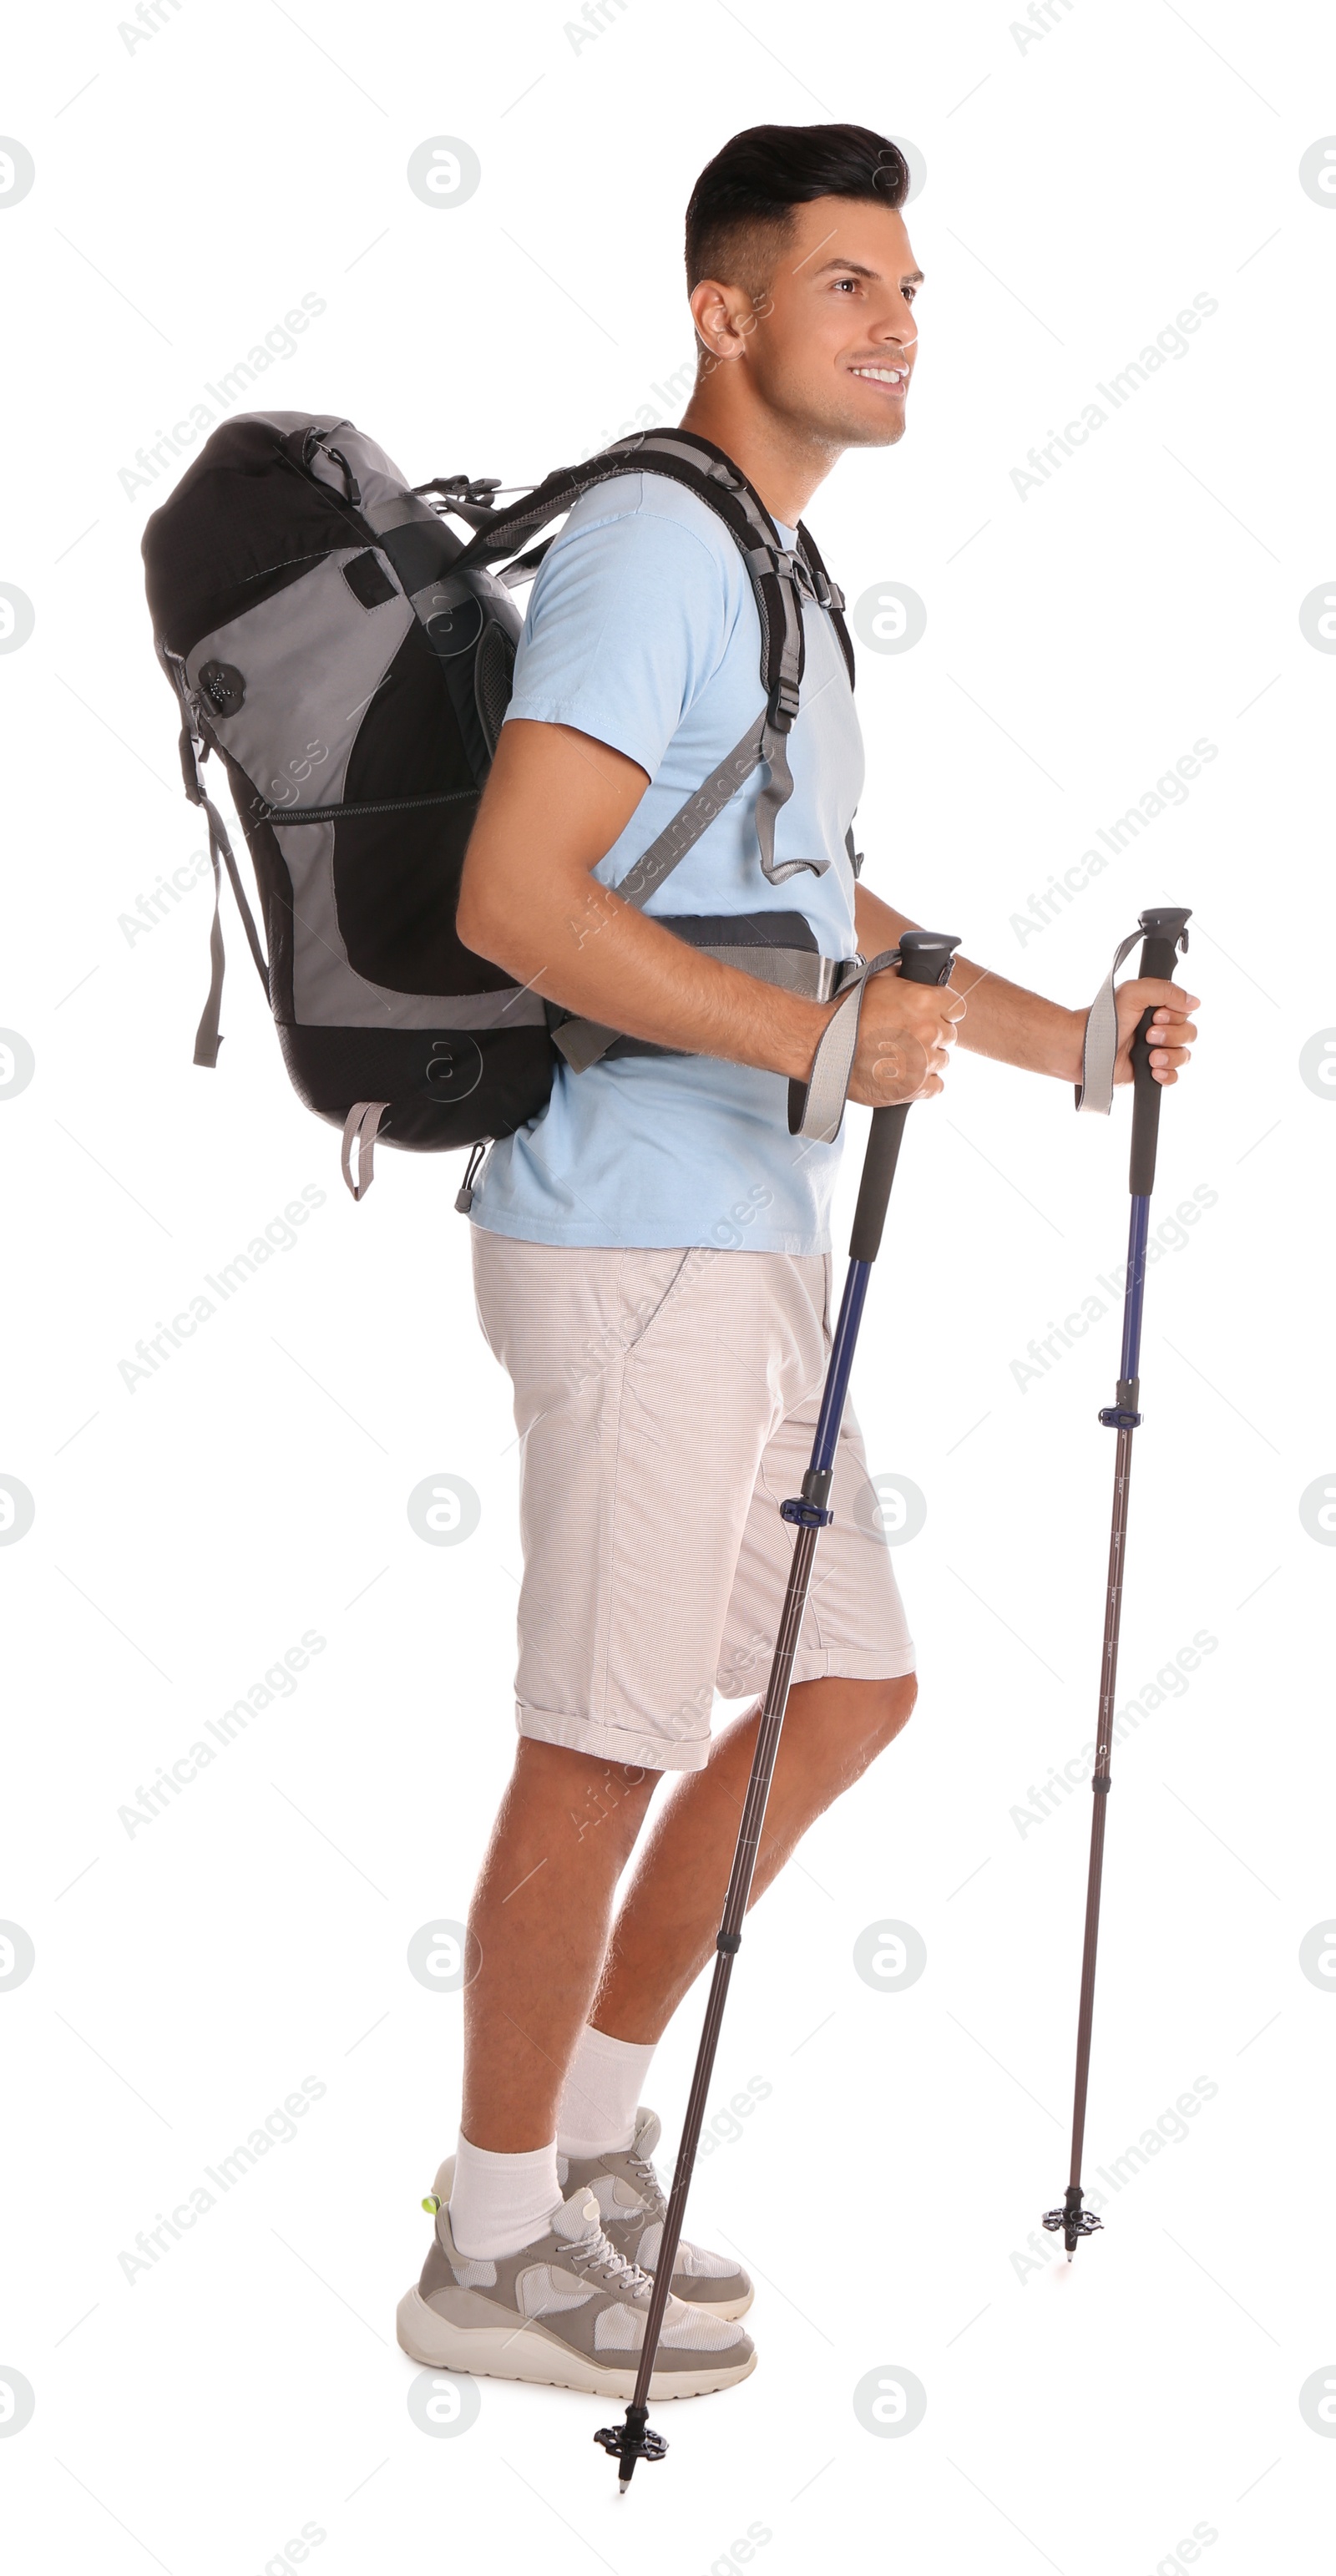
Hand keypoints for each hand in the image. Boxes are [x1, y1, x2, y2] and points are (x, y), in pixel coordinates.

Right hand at [846, 965, 966, 1106]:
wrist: (824, 1046)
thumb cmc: (847, 1015)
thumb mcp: (877, 980)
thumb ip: (903, 974)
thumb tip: (914, 969)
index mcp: (925, 1002)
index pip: (958, 1009)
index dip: (944, 1013)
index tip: (931, 1017)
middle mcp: (929, 1031)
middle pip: (949, 1036)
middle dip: (932, 1036)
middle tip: (907, 1037)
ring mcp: (924, 1062)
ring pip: (942, 1061)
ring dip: (927, 1059)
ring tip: (901, 1056)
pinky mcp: (916, 1087)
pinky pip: (936, 1085)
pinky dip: (924, 1082)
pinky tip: (905, 1074)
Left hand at [1111, 977, 1199, 1086]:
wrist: (1084, 1049)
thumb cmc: (1103, 1019)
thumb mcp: (1134, 993)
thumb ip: (1166, 990)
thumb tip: (1194, 1002)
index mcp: (1158, 1010)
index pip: (1186, 1014)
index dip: (1175, 1017)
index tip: (1155, 1017)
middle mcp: (1160, 1030)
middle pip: (1189, 1035)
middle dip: (1171, 1036)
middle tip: (1148, 1036)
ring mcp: (1156, 1052)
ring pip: (1184, 1056)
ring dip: (1170, 1056)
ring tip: (1150, 1057)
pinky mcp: (1149, 1072)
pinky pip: (1174, 1077)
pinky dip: (1168, 1075)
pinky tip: (1154, 1071)